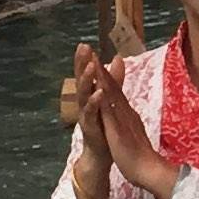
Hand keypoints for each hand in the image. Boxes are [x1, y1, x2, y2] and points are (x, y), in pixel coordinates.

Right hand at [58, 41, 113, 198]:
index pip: (85, 74)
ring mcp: (86, 115)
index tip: (84, 44)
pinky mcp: (90, 127)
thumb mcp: (109, 99)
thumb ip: (114, 80)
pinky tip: (99, 92)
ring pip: (83, 94)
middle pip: (81, 80)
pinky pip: (91, 113)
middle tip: (82, 48)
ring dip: (87, 79)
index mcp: (90, 96)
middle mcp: (84, 103)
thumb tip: (117, 58)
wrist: (103, 154)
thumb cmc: (105, 126)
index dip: (84, 60)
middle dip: (81, 64)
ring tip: (92, 66)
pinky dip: (95, 102)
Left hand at [87, 57, 175, 198]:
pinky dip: (104, 99)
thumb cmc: (141, 156)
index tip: (97, 63)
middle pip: (113, 89)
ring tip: (93, 62)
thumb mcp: (133, 134)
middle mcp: (126, 113)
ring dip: (102, 78)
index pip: (115, 93)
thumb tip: (128, 114)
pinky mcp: (119, 130)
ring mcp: (123, 120)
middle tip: (92, 53)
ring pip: (111, 96)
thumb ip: (131, 123)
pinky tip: (98, 88)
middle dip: (102, 71)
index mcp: (127, 115)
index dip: (106, 77)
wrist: (150, 171)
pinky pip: (110, 113)